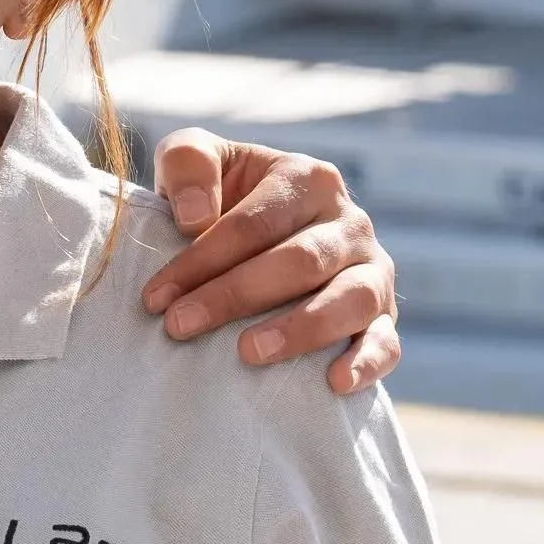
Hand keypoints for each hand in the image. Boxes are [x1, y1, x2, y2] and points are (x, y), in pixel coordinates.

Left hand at [136, 131, 398, 392]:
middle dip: (234, 295)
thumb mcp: (198, 160)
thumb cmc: (222, 197)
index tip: (156, 297)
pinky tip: (335, 383)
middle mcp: (350, 221)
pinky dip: (366, 362)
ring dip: (300, 329)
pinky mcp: (385, 315)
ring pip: (350, 299)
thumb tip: (194, 216)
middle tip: (180, 327)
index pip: (254, 222)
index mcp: (307, 178)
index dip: (202, 260)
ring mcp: (373, 269)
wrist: (265, 231)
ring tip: (248, 353)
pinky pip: (387, 340)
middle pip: (299, 261)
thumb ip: (188, 162)